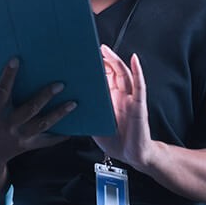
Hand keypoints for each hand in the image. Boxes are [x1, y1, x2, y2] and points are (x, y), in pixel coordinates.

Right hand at [0, 58, 75, 172]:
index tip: (16, 60)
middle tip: (60, 84)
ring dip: (59, 114)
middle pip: (30, 109)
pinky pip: (47, 141)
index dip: (8, 76)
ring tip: (74, 103)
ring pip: (43, 125)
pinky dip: (61, 135)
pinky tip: (74, 128)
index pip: (1, 92)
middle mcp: (9, 126)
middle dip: (45, 96)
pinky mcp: (28, 146)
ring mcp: (20, 137)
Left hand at [92, 45, 154, 169]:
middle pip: (112, 72)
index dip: (95, 67)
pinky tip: (134, 60)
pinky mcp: (138, 104)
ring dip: (115, 60)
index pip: (103, 78)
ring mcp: (130, 98)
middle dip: (103, 60)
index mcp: (110, 99)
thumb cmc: (114, 140)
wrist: (131, 155)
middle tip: (92, 49)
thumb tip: (66, 102)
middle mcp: (120, 96)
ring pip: (123, 74)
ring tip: (106, 50)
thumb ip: (86, 112)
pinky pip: (139, 85)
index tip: (84, 57)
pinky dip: (138, 71)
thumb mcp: (94, 124)